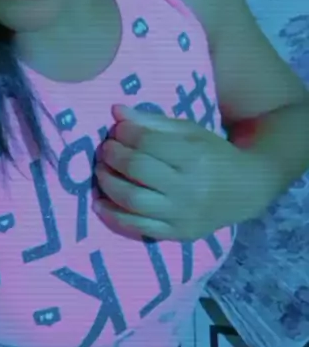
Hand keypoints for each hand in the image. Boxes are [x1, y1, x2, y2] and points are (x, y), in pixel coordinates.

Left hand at [93, 104, 271, 241]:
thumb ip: (151, 122)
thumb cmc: (213, 154)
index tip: (116, 129)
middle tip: (105, 149)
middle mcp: (189, 188)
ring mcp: (182, 214)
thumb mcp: (188, 131)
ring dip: (108, 183)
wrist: (246, 191)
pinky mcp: (177, 234)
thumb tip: (115, 111)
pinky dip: (114, 216)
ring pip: (132, 200)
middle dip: (113, 155)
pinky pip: (138, 228)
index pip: (148, 142)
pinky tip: (100, 203)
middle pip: (137, 169)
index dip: (125, 133)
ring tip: (101, 172)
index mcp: (194, 156)